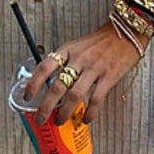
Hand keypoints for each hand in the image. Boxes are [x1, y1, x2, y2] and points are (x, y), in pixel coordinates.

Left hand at [24, 22, 145, 124]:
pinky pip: (96, 99)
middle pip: (57, 86)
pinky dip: (89, 113)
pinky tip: (86, 120)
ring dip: (65, 112)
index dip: (33, 83)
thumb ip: (66, 61)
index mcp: (68, 50)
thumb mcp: (78, 45)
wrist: (127, 32)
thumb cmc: (101, 41)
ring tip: (60, 121)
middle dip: (45, 106)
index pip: (45, 67)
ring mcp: (94, 68)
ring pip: (74, 96)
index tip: (27, 96)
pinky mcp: (109, 77)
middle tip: (40, 118)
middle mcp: (79, 59)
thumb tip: (51, 82)